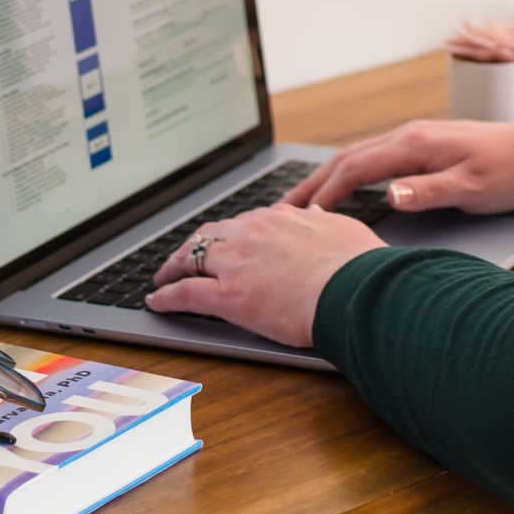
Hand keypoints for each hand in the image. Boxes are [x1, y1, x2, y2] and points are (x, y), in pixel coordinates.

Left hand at [145, 202, 383, 346]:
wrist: (354, 289)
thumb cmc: (357, 266)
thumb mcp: (341, 229)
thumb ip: (322, 221)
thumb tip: (317, 212)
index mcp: (279, 218)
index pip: (242, 223)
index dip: (227, 235)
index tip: (223, 242)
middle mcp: (251, 233)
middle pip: (209, 235)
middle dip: (192, 246)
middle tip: (182, 257)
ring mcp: (235, 263)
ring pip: (190, 259)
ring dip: (172, 267)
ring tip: (163, 277)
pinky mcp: (226, 295)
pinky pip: (184, 292)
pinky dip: (166, 296)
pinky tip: (156, 301)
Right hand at [288, 114, 513, 219]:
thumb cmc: (508, 172)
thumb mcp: (472, 188)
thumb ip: (429, 192)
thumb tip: (389, 194)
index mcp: (416, 144)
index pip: (357, 166)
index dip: (327, 191)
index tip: (304, 216)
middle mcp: (409, 135)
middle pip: (348, 157)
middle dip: (313, 182)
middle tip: (283, 209)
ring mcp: (413, 138)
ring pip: (357, 156)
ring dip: (326, 176)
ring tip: (301, 201)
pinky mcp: (421, 146)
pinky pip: (372, 157)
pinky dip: (347, 172)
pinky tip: (341, 188)